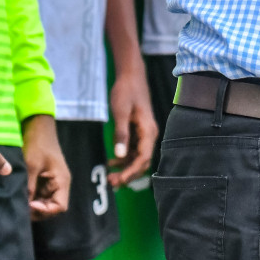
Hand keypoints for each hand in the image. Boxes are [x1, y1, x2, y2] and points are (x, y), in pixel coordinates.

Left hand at [22, 115, 70, 220]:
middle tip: (20, 206)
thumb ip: (29, 186)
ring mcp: (51, 184)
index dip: (45, 210)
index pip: (59, 207)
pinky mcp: (43, 181)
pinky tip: (19, 196)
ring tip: (18, 201)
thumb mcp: (32, 165)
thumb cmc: (38, 144)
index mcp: (61, 181)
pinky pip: (38, 196)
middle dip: (37, 210)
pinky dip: (30, 199)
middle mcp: (59, 185)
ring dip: (32, 206)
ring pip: (44, 203)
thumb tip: (23, 205)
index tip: (30, 204)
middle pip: (51, 208)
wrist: (38, 129)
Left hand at [107, 67, 157, 186]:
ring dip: (126, 169)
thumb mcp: (121, 112)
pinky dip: (124, 159)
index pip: (144, 157)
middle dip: (129, 174)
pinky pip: (134, 150)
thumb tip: (120, 156)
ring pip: (138, 157)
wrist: (131, 76)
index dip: (133, 171)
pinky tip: (111, 162)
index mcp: (148, 130)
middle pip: (143, 161)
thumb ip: (121, 134)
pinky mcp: (138, 131)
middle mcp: (149, 134)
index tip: (119, 180)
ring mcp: (144, 133)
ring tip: (110, 177)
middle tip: (112, 183)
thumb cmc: (126, 92)